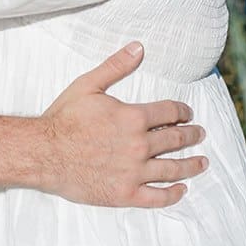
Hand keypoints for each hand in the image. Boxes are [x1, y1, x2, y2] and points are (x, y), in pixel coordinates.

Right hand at [35, 42, 206, 207]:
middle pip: (176, 140)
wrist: (44, 153)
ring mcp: (134, 172)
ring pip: (173, 169)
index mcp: (133, 117)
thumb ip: (116, 66)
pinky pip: (157, 197)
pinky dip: (173, 194)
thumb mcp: (88, 85)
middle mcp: (139, 145)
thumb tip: (139, 48)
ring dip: (191, 165)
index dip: (182, 111)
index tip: (188, 113)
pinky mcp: (125, 194)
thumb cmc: (64, 118)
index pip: (169, 113)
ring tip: (202, 162)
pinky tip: (181, 190)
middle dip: (191, 135)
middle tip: (200, 134)